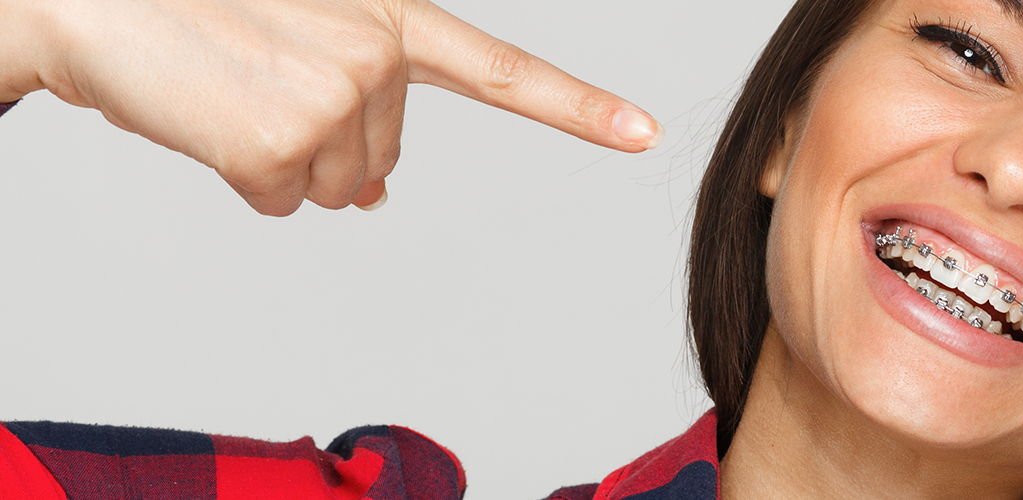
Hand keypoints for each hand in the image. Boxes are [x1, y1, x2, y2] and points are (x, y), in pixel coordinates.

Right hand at [0, 0, 658, 215]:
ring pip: (334, 187)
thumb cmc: (190, 10)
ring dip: (276, 157)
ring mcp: (335, 97)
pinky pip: (281, 200)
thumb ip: (358, 94)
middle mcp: (377, 52)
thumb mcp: (299, 35)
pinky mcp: (281, 142)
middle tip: (254, 80)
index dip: (578, 108)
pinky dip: (238, 176)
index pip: (502, 70)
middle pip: (381, 158)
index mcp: (391, 15)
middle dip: (319, 139)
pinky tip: (206, 114)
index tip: (643, 133)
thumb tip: (372, 195)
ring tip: (227, 89)